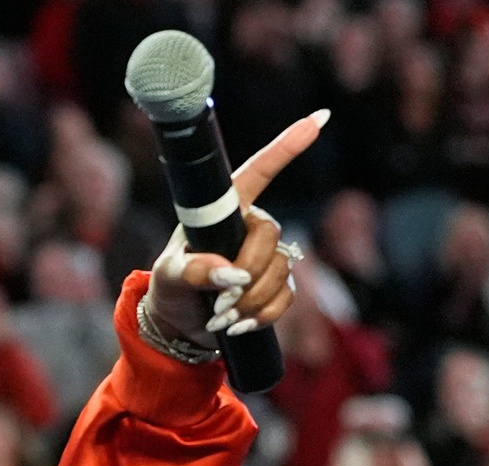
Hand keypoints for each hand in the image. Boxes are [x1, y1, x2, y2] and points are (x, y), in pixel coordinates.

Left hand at [144, 111, 325, 348]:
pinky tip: (238, 326)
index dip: (287, 146)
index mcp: (224, 211)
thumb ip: (192, 271)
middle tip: (219, 299)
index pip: (258, 172)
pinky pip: (285, 297)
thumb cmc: (170, 289)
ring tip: (219, 316)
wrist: (180, 325)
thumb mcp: (168, 278)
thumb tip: (230, 274)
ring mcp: (267, 257)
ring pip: (280, 271)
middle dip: (247, 270)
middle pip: (270, 234)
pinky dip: (262, 316)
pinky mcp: (276, 287)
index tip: (320, 118)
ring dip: (249, 300)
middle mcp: (251, 227)